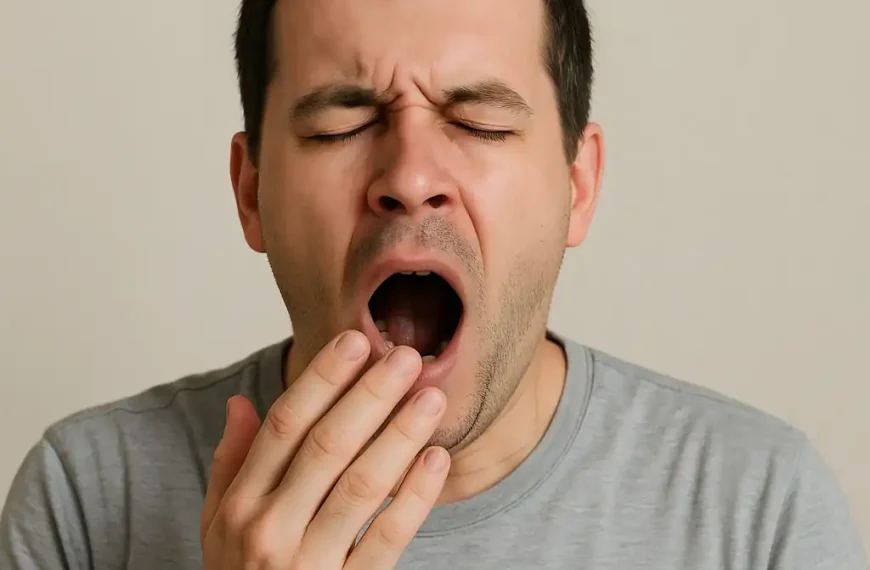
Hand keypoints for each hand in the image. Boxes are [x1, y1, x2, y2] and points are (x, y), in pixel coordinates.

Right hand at [200, 330, 449, 568]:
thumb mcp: (218, 524)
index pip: (285, 425)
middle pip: (326, 446)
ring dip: (399, 435)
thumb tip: (242, 401)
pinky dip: (414, 498)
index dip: (323, 378)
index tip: (356, 341)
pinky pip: (386, 540)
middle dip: (369, 396)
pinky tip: (437, 460)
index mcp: (239, 504)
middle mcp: (268, 530)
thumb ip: (231, 463)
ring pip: (361, 486)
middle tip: (406, 357)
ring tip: (430, 397)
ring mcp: (306, 565)